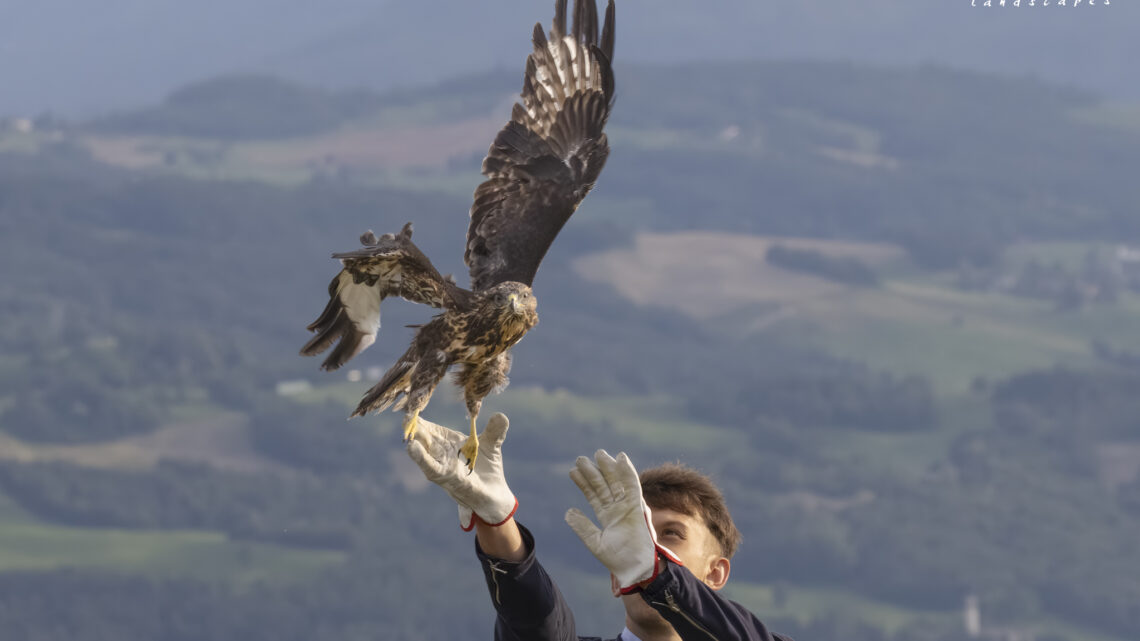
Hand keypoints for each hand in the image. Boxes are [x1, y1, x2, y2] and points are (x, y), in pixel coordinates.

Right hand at [406, 413, 516, 530]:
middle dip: (412, 427)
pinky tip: (412, 448)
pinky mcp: (446, 478)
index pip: (429, 428)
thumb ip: (495, 431)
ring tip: (405, 429)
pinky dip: (421, 458)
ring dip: (414, 442)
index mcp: (447, 441)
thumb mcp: (492, 446)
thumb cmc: (487, 467)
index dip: (419, 418)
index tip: (412, 404)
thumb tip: (501, 415)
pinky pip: (431, 467)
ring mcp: (441, 466)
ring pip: (423, 452)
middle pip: (422, 437)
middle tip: (404, 415)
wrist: (494, 495)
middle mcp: (440, 453)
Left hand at [564, 450, 680, 592]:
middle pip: (603, 486)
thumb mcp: (595, 542)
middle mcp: (617, 509)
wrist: (635, 568)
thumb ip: (583, 527)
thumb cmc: (619, 559)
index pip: (593, 496)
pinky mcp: (637, 506)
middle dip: (593, 472)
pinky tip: (621, 458)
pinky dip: (628, 471)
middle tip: (580, 459)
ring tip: (597, 454)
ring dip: (608, 468)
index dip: (583, 483)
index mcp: (608, 517)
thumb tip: (568, 512)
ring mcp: (628, 506)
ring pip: (616, 483)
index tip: (573, 471)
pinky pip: (633, 485)